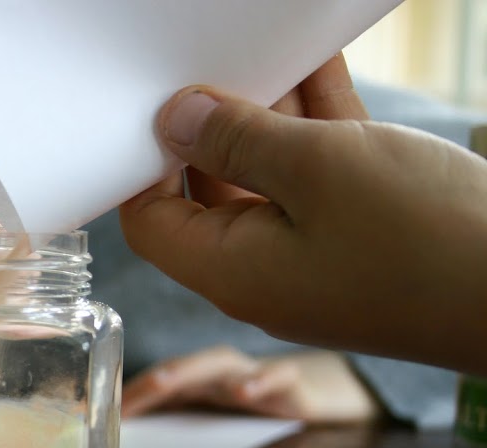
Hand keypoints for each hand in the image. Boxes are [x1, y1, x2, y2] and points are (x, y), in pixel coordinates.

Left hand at [120, 53, 486, 375]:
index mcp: (230, 271)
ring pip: (272, 176)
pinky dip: (319, 128)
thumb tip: (175, 119)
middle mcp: (262, 270)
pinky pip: (321, 178)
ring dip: (273, 116)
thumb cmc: (424, 240)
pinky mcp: (359, 238)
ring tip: (269, 54)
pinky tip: (319, 69)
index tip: (156, 108)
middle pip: (212, 191)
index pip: (153, 221)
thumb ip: (236, 139)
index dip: (144, 163)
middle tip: (217, 67)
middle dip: (214, 125)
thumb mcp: (318, 169)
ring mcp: (312, 255)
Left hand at [121, 346, 381, 423]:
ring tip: (165, 383)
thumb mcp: (218, 425)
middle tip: (125, 401)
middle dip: (150, 380)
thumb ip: (185, 433)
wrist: (314, 398)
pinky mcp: (291, 381)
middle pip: (181, 369)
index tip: (104, 414)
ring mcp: (252, 373)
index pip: (158, 384)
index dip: (132, 396)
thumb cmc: (254, 414)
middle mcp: (219, 373)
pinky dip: (262, 380)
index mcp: (198, 384)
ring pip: (219, 363)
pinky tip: (247, 393)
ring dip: (190, 371)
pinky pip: (278, 374)